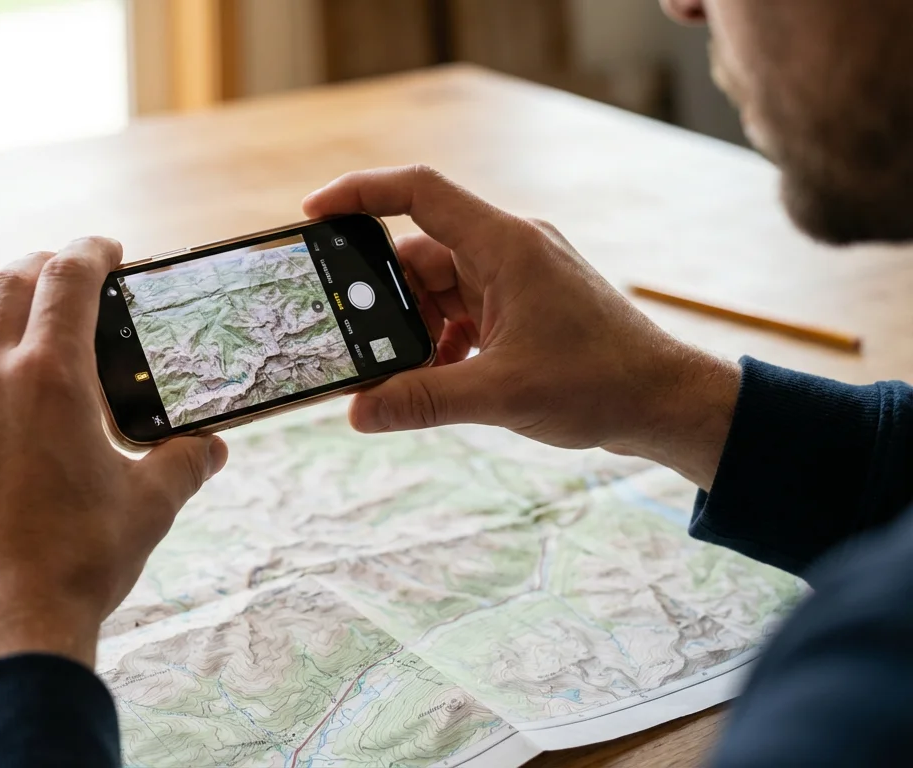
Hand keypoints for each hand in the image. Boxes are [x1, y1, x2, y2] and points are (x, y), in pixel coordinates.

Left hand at [0, 235, 227, 695]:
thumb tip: (213, 448)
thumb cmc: (80, 564)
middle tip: (52, 267)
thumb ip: (183, 463)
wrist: (2, 624)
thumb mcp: (149, 507)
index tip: (104, 252)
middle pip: (7, 288)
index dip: (90, 253)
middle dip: (35, 265)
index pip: (70, 282)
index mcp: (54, 378)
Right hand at [303, 165, 739, 489]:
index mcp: (505, 245)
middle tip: (356, 338)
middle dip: (385, 299)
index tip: (313, 213)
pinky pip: (462, 310)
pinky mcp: (523, 305)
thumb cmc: (602, 383)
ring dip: (415, 328)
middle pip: (419, 253)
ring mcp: (517, 277)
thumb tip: (359, 412)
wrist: (667, 403)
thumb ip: (423, 400)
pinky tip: (440, 377)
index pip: (419, 192)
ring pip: (438, 288)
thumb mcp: (500, 394)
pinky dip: (442, 340)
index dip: (360, 193)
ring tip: (403, 373)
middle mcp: (509, 249)